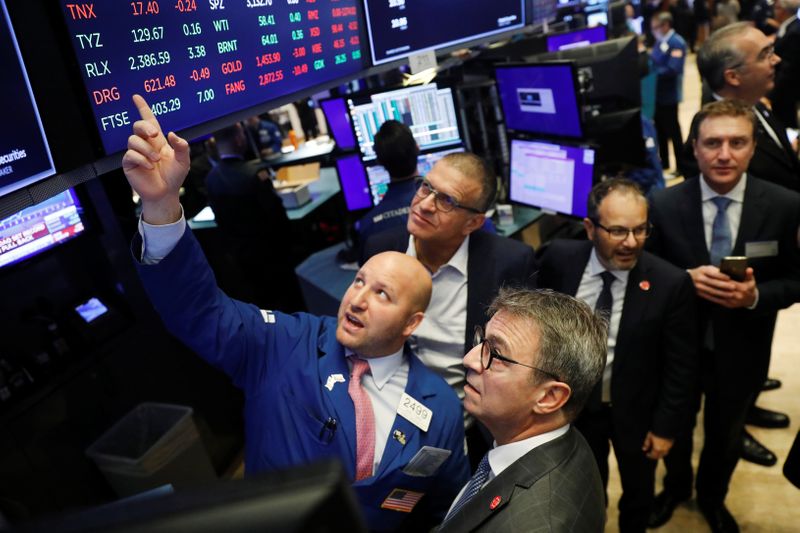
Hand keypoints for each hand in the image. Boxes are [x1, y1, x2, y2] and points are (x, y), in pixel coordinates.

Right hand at [121, 94, 189, 224]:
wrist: (165, 193)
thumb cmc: (174, 176)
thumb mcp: (183, 160)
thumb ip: (182, 147)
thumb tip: (172, 134)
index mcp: (158, 140)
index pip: (149, 120)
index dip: (142, 108)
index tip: (136, 97)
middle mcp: (145, 144)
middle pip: (138, 126)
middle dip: (145, 127)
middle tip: (155, 135)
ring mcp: (136, 153)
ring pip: (133, 140)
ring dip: (147, 149)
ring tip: (156, 161)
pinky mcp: (129, 163)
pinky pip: (131, 154)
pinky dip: (142, 159)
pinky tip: (150, 167)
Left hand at [642, 431, 673, 459]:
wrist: (666, 427)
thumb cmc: (656, 431)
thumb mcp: (649, 437)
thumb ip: (646, 443)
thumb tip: (644, 449)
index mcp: (657, 448)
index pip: (653, 455)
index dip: (650, 456)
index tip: (647, 455)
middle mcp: (664, 449)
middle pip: (660, 456)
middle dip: (656, 456)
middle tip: (652, 455)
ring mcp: (668, 447)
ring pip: (665, 453)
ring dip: (661, 454)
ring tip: (657, 452)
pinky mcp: (671, 444)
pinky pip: (668, 450)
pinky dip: (664, 451)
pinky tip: (662, 448)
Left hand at [687, 265, 756, 307]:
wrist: (751, 300)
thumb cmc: (749, 288)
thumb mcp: (751, 280)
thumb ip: (749, 274)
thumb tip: (749, 269)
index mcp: (743, 288)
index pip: (729, 282)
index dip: (721, 279)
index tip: (713, 275)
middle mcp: (737, 295)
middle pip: (722, 288)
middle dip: (714, 284)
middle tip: (704, 279)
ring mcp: (732, 301)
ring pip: (719, 295)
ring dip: (710, 291)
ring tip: (702, 286)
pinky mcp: (728, 305)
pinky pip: (718, 301)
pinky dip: (710, 297)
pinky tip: (704, 293)